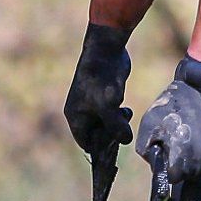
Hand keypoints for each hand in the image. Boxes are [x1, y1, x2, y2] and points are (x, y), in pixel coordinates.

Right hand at [64, 23, 132, 156]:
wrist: (106, 49)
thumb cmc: (102, 79)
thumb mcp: (108, 107)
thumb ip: (116, 127)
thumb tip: (125, 141)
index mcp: (75, 117)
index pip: (86, 143)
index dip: (100, 150)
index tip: (115, 151)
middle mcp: (81, 112)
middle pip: (96, 135)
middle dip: (111, 135)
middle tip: (123, 131)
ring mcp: (92, 103)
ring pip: (105, 124)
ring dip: (117, 125)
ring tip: (123, 114)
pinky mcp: (103, 95)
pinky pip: (110, 113)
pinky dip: (119, 115)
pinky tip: (125, 109)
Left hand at [135, 74, 200, 185]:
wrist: (198, 90)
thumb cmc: (169, 107)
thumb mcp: (148, 126)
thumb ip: (147, 152)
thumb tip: (156, 167)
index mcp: (182, 152)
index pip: (173, 179)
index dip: (167, 171)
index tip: (166, 160)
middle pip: (187, 177)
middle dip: (178, 168)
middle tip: (174, 149)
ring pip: (199, 173)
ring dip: (190, 166)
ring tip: (184, 146)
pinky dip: (199, 159)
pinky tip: (193, 144)